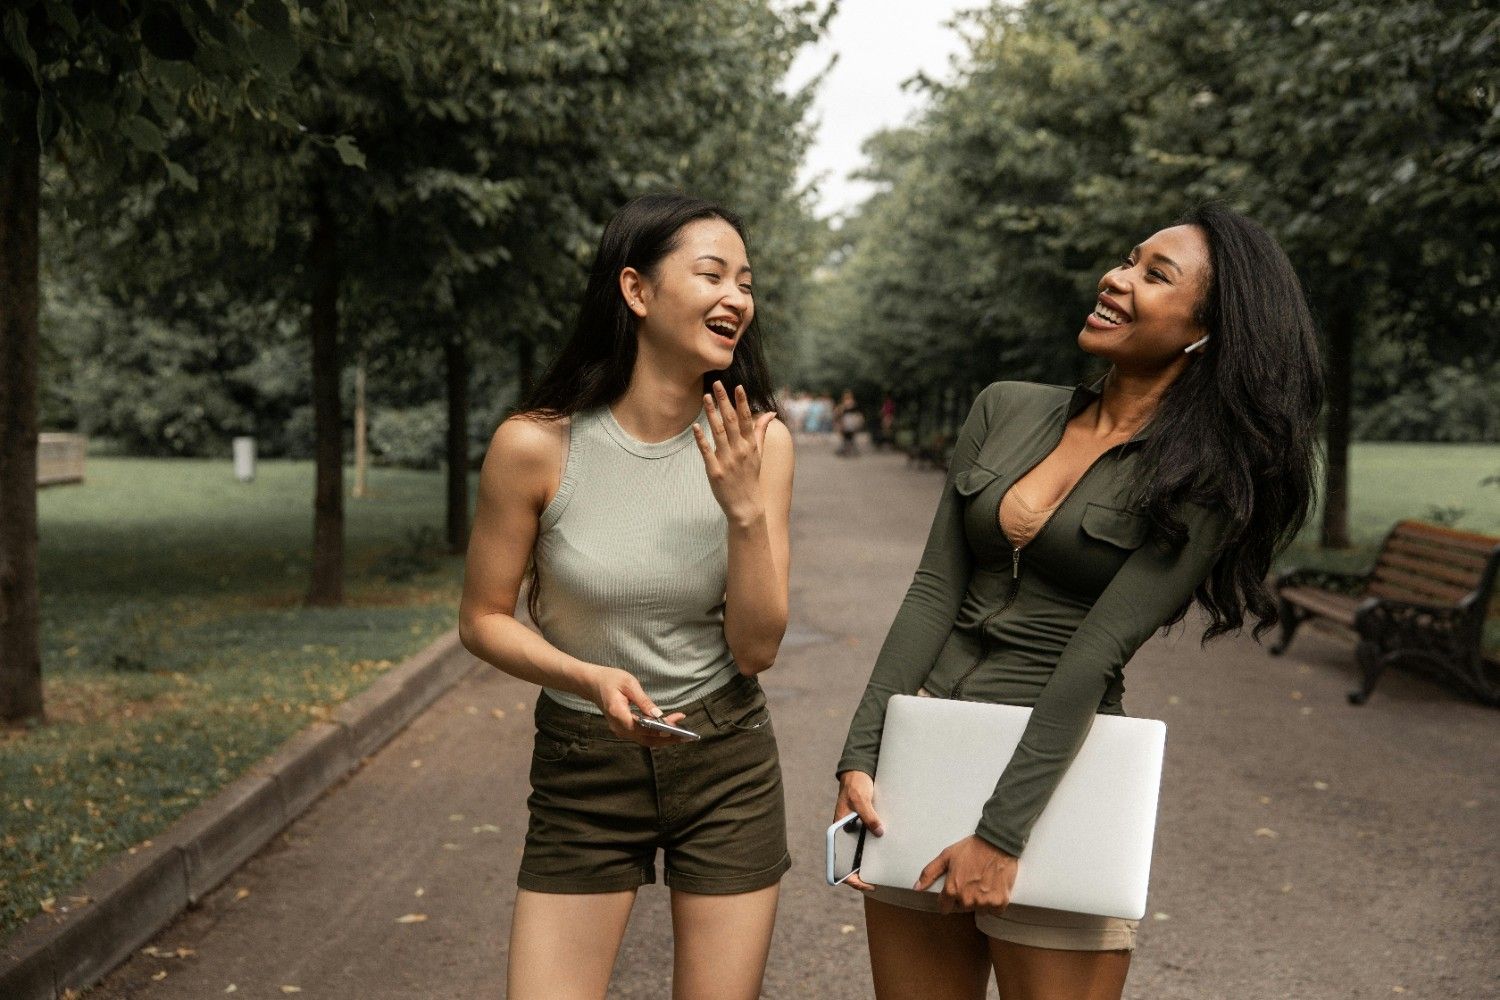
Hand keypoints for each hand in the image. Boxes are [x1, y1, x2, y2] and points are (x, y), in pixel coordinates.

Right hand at [586, 666, 689, 747]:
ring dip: (664, 738)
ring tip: (682, 733)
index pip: (642, 728)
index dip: (660, 729)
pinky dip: (656, 734)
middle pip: (646, 739)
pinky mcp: (624, 729)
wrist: (592, 684)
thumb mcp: (628, 683)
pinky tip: (669, 728)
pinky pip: (642, 736)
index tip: (676, 724)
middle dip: (667, 738)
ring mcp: (620, 730)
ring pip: (645, 740)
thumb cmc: (610, 680)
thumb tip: (658, 714)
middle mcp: (619, 727)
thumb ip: (643, 700)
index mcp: (618, 714)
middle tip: (686, 735)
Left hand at [694, 382, 776, 526]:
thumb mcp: (759, 454)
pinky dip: (701, 438)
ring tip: (706, 397)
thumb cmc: (751, 477)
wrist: (746, 506)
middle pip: (731, 421)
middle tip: (717, 383)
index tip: (737, 386)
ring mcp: (727, 460)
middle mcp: (740, 450)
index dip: (742, 402)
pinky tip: (696, 426)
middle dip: (724, 401)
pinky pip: (706, 451)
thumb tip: (770, 413)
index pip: (746, 419)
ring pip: (718, 432)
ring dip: (711, 413)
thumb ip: (761, 431)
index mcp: (751, 445)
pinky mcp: (715, 471)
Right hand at [833, 770, 883, 892]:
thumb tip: (879, 832)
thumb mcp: (861, 799)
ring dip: (869, 865)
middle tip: (876, 884)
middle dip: (861, 876)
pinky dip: (874, 853)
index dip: (849, 876)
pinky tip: (886, 857)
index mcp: (837, 832)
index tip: (863, 883)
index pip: (838, 862)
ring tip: (883, 873)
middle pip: (850, 862)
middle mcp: (845, 835)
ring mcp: (854, 833)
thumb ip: (869, 815)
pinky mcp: (864, 828)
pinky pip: (868, 844)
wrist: (859, 774)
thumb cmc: (855, 786)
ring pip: (859, 855)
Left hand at [914, 835, 1018, 914]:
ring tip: (983, 882)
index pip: (944, 907)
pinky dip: (994, 902)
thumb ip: (930, 873)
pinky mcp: (1000, 903)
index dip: (947, 900)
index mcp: (952, 889)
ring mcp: (984, 902)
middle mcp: (968, 899)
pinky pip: (994, 910)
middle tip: (971, 880)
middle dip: (964, 897)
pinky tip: (994, 887)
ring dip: (980, 900)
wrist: (998, 843)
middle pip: (962, 907)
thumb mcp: (947, 856)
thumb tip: (917, 888)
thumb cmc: (972, 848)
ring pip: (978, 909)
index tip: (953, 891)